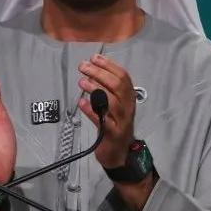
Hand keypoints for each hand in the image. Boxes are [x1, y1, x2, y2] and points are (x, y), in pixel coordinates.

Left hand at [76, 54, 135, 168]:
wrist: (118, 153)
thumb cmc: (114, 125)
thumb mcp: (114, 105)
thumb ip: (107, 89)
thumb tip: (92, 69)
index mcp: (129, 98)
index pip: (123, 77)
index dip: (109, 65)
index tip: (94, 57)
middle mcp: (128, 107)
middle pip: (117, 86)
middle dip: (99, 73)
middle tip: (83, 66)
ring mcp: (121, 121)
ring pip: (112, 101)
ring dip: (95, 89)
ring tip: (81, 82)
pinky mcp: (112, 134)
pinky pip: (102, 120)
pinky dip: (91, 111)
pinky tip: (81, 103)